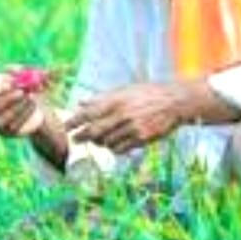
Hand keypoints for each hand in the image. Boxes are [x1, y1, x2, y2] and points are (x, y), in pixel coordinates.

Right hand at [0, 76, 43, 137]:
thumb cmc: (25, 87)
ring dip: (16, 107)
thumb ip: (18, 71)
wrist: (38, 106)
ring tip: (29, 97)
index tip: (0, 82)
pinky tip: (33, 104)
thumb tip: (11, 69)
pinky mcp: (8, 132)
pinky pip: (14, 125)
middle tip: (20, 91)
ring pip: (0, 119)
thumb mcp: (24, 76)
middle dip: (5, 98)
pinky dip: (24, 113)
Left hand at [64, 83, 187, 153]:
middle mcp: (123, 114)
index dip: (74, 121)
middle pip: (94, 130)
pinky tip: (113, 144)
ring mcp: (133, 128)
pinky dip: (113, 148)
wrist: (174, 102)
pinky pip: (121, 149)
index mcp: (116, 100)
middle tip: (75, 139)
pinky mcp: (142, 139)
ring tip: (97, 140)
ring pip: (107, 142)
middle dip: (81, 136)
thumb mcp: (124, 90)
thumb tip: (81, 102)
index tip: (65, 127)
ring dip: (99, 142)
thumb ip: (102, 98)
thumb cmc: (147, 93)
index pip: (89, 113)